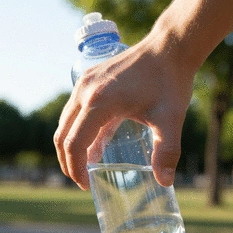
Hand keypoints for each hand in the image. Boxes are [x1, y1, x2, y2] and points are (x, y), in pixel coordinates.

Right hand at [54, 28, 194, 189]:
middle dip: (68, 161)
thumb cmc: (169, 81)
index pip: (74, 143)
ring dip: (71, 145)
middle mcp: (85, 91)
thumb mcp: (170, 118)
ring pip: (66, 121)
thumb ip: (167, 151)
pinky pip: (76, 109)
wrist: (168, 47)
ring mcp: (85, 82)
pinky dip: (79, 129)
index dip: (76, 169)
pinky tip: (96, 143)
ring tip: (86, 165)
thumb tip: (165, 181)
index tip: (86, 185)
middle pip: (62, 134)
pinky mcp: (90, 78)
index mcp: (99, 102)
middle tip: (82, 180)